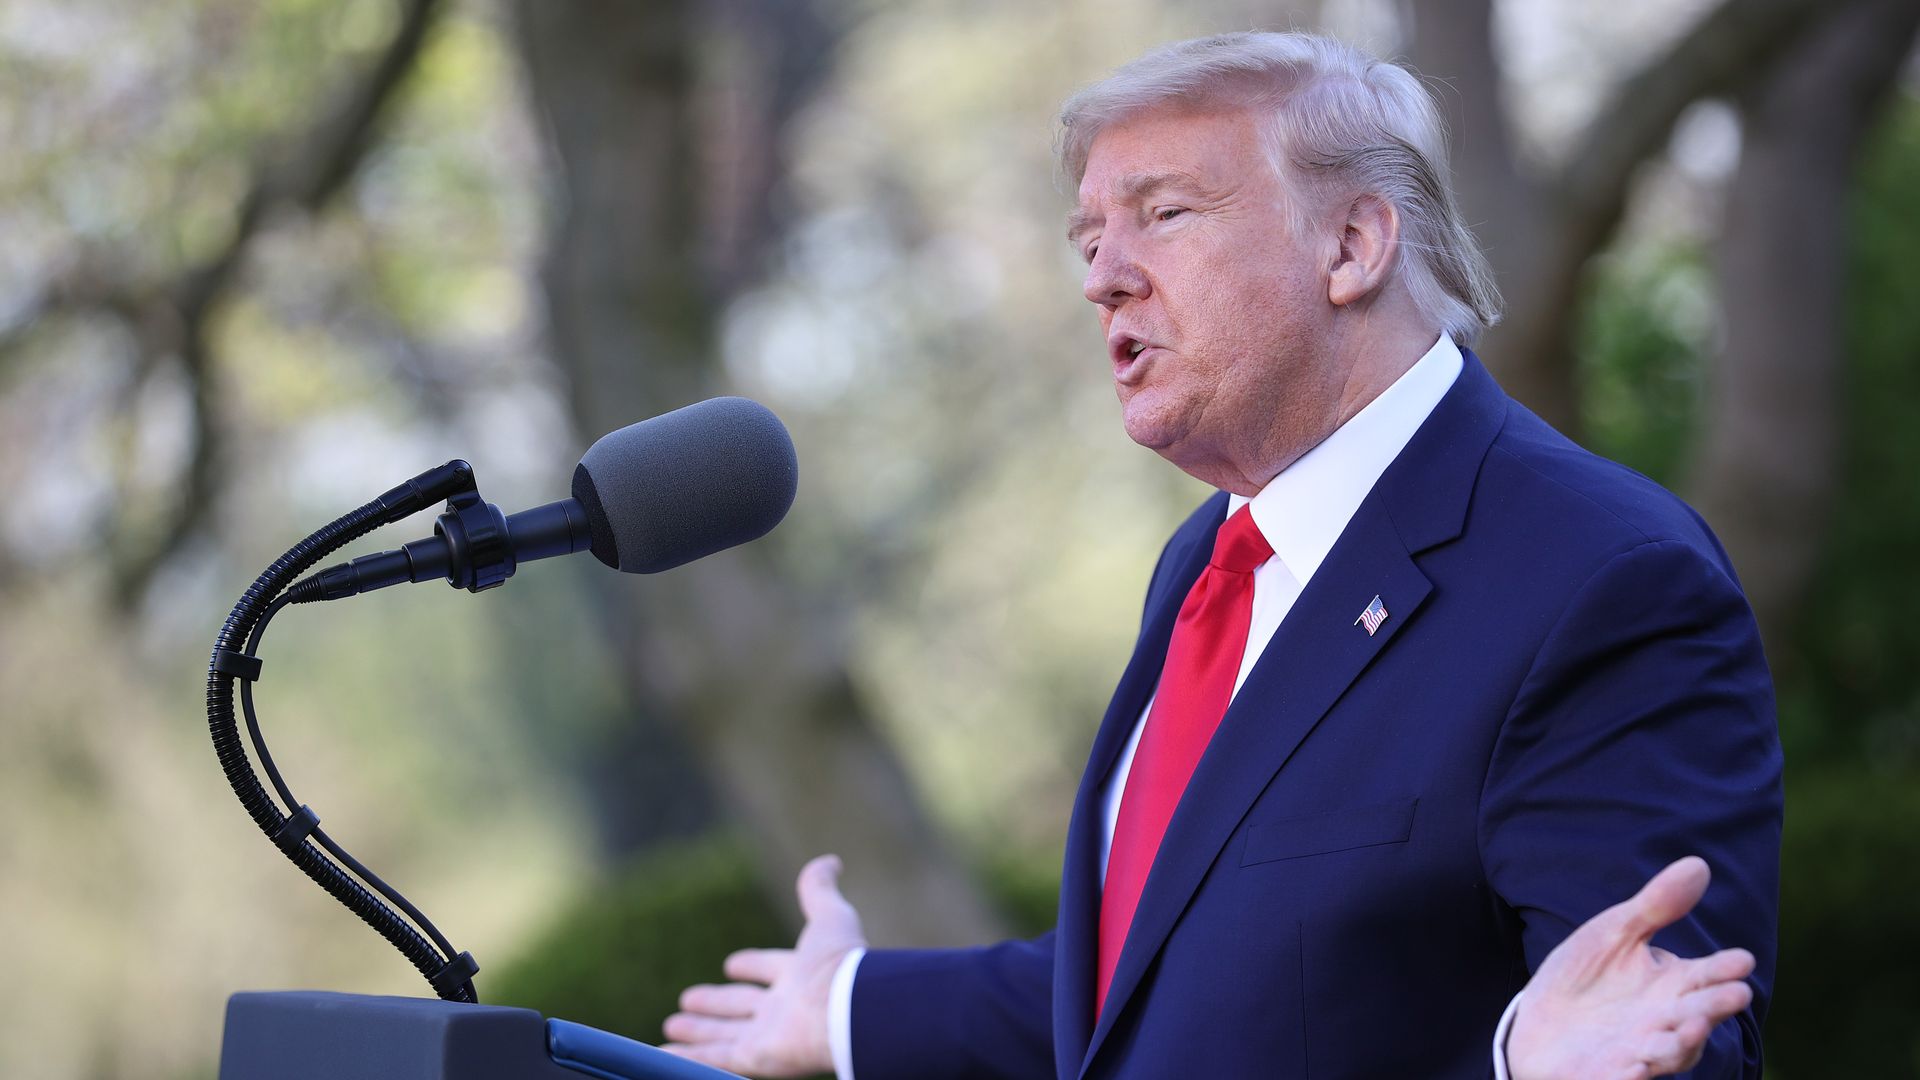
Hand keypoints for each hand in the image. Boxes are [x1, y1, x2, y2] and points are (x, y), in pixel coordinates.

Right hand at [661, 854, 867, 1077]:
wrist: (849, 1010)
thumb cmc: (840, 965)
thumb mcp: (829, 917)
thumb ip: (820, 891)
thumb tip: (829, 861)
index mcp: (802, 976)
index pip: (770, 968)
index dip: (752, 965)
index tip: (732, 964)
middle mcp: (785, 1009)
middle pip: (741, 1006)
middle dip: (715, 1002)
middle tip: (688, 998)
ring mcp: (769, 1036)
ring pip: (723, 1034)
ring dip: (698, 1031)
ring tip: (671, 1025)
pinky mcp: (756, 1059)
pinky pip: (715, 1059)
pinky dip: (689, 1059)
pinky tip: (664, 1055)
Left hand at [1507, 856, 1755, 1079]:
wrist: (1538, 1023)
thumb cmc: (1586, 976)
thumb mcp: (1615, 934)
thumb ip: (1656, 907)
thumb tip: (1700, 863)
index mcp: (1671, 987)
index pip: (1706, 977)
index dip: (1724, 970)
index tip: (1742, 959)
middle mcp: (1663, 1023)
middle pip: (1696, 1016)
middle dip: (1714, 1007)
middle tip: (1737, 994)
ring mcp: (1637, 1053)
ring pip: (1668, 1053)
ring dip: (1680, 1044)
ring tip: (1690, 1028)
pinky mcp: (1605, 1076)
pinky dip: (1627, 1079)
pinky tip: (1632, 1072)